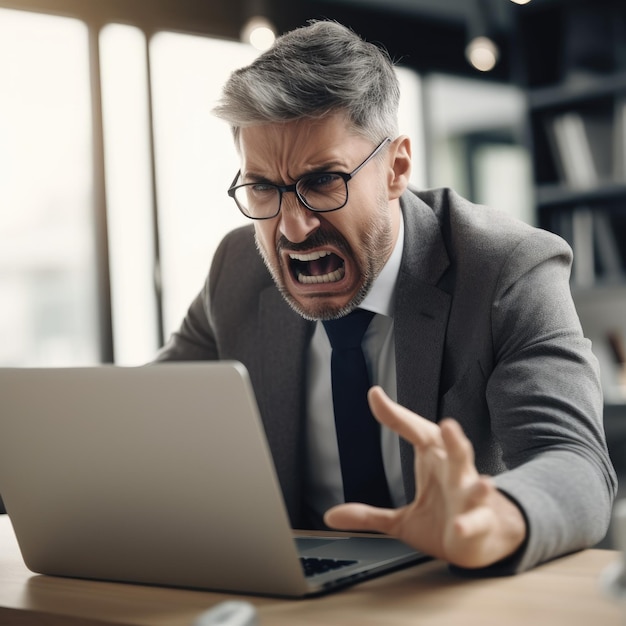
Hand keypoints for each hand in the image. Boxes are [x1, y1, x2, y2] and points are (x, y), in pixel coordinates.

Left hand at [324, 386, 526, 568]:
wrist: (481, 542)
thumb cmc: (445, 518)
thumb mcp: (401, 519)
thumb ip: (368, 515)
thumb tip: (330, 516)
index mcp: (435, 461)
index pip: (415, 431)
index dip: (394, 414)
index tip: (373, 395)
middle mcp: (455, 474)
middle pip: (457, 450)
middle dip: (454, 439)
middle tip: (448, 425)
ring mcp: (470, 497)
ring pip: (475, 483)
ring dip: (476, 482)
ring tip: (483, 481)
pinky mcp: (479, 522)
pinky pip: (476, 521)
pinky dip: (470, 523)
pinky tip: (461, 525)